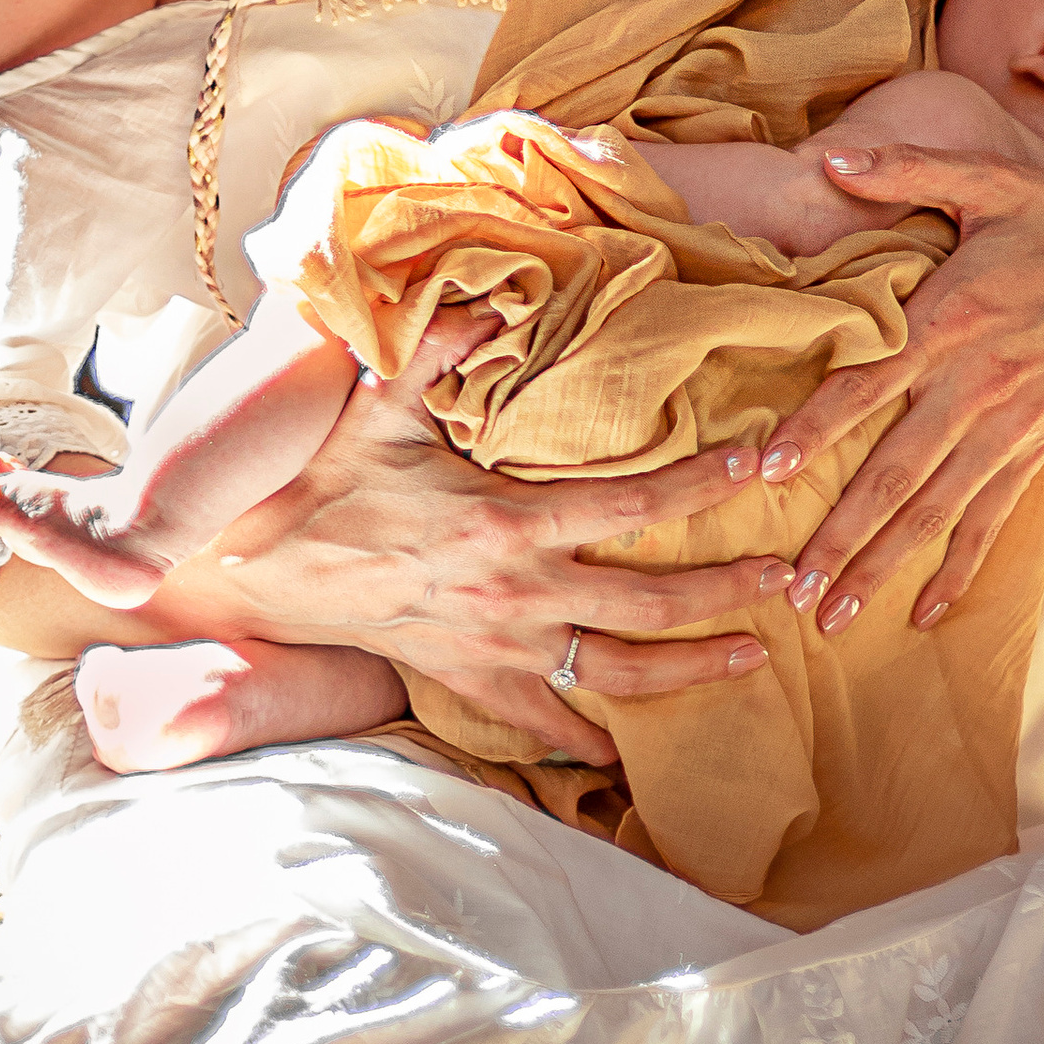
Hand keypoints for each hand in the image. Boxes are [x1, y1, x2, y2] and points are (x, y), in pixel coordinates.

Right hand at [0, 319, 792, 761]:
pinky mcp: (469, 684)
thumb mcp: (377, 407)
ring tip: (752, 661)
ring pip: (614, 672)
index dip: (701, 484)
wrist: (256, 576)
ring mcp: (496, 649)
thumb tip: (482, 292)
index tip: (760, 467)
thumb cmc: (322, 487)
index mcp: (508, 522)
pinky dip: (592, 741)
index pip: (631, 503)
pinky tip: (635, 751)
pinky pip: (545, 723)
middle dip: (725, 593)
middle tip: (788, 580)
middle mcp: (516, 594)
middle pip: (646, 602)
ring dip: (689, 669)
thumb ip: (435, 350)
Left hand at [764, 144, 1043, 635]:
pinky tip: (923, 612)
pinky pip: (993, 520)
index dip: (819, 424)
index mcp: (953, 317)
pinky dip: (959, 568)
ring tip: (833, 616)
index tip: (768, 468)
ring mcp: (1011, 427)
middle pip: (897, 470)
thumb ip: (908, 169)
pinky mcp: (1039, 450)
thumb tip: (831, 155)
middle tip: (791, 584)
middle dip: (841, 533)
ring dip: (884, 565)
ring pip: (938, 510)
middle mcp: (977, 385)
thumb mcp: (993, 181)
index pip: (870, 379)